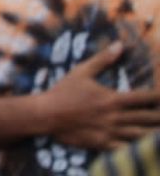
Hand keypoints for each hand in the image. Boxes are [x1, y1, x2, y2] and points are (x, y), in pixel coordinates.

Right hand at [44, 42, 159, 149]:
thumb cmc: (63, 91)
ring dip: (154, 134)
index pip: (144, 98)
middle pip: (148, 118)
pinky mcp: (103, 144)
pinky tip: (145, 148)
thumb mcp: (81, 72)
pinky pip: (127, 150)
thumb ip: (102, 59)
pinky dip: (138, 149)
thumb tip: (120, 45)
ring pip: (142, 136)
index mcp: (112, 98)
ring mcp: (110, 132)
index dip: (158, 97)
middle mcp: (115, 116)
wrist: (46, 115)